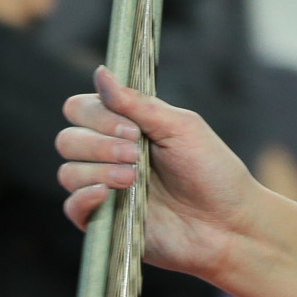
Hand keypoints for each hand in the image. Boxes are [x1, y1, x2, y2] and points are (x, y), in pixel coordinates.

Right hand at [57, 67, 263, 281]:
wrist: (228, 224)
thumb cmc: (212, 171)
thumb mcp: (180, 127)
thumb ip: (137, 104)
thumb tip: (101, 72)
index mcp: (126, 127)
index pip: (81, 109)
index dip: (97, 115)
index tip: (132, 129)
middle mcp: (110, 155)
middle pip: (68, 139)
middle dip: (99, 143)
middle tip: (135, 154)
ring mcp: (105, 189)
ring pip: (67, 172)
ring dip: (99, 170)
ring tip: (135, 179)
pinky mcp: (104, 221)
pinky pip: (71, 208)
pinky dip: (84, 197)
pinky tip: (109, 195)